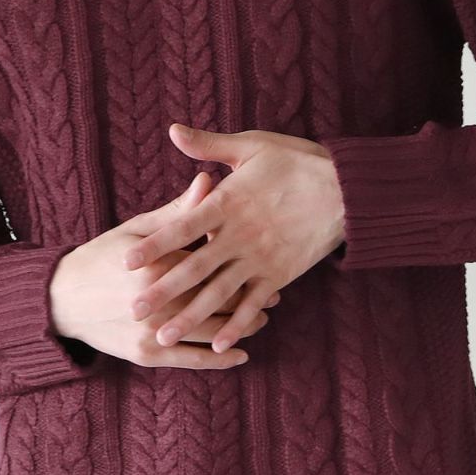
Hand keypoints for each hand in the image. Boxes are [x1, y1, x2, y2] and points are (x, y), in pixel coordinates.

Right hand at [49, 171, 280, 368]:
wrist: (61, 299)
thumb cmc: (103, 256)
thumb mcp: (139, 229)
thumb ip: (179, 211)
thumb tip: (210, 180)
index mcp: (156, 263)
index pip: (209, 261)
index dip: (240, 260)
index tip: (264, 257)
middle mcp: (156, 300)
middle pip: (215, 298)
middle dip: (248, 296)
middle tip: (275, 293)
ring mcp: (151, 331)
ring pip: (210, 331)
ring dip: (241, 327)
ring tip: (263, 320)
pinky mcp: (146, 355)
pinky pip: (192, 360)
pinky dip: (220, 359)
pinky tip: (242, 354)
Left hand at [122, 125, 345, 356]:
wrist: (348, 190)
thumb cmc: (297, 162)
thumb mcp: (252, 145)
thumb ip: (209, 144)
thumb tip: (172, 130)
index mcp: (229, 202)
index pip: (183, 226)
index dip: (155, 244)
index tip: (127, 261)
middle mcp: (240, 236)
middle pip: (194, 267)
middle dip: (163, 290)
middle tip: (132, 309)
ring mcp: (261, 259)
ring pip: (219, 293)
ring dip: (191, 316)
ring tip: (163, 336)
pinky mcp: (280, 274)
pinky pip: (254, 304)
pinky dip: (237, 325)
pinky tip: (218, 344)